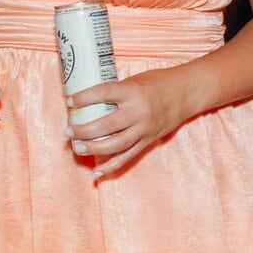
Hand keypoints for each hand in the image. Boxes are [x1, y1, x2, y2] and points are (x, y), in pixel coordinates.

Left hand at [67, 66, 184, 178]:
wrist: (185, 93)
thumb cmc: (157, 82)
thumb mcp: (133, 81)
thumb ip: (115, 93)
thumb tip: (88, 101)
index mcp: (132, 91)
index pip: (103, 93)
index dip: (83, 98)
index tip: (68, 100)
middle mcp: (138, 112)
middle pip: (106, 125)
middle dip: (84, 129)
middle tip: (67, 129)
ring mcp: (144, 128)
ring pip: (116, 144)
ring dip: (94, 148)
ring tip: (77, 147)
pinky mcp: (149, 140)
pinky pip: (128, 156)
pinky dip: (112, 166)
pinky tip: (97, 172)